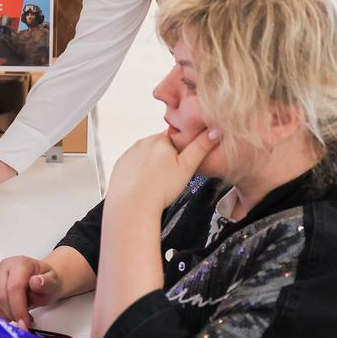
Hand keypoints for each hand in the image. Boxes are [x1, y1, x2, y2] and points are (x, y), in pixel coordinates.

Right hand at [0, 255, 62, 327]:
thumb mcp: (53, 283)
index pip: (14, 287)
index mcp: (20, 264)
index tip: (25, 323)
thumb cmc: (45, 282)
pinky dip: (0, 315)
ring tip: (21, 318)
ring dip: (6, 316)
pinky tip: (12, 316)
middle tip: (23, 324)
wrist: (40, 280)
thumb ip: (47, 283)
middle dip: (12, 314)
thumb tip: (36, 282)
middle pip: (1, 295)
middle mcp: (4, 268)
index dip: (18, 308)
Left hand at [106, 129, 220, 213]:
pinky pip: (134, 164)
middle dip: (168, 155)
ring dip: (154, 163)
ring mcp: (129, 153)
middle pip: (161, 144)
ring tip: (159, 181)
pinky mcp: (120, 165)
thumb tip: (215, 131)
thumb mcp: (187, 168)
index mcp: (160, 139)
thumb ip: (200, 147)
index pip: (176, 136)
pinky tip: (145, 183)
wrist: (132, 206)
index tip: (185, 160)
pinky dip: (140, 171)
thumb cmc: (160, 189)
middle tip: (174, 174)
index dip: (183, 147)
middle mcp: (143, 142)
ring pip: (147, 154)